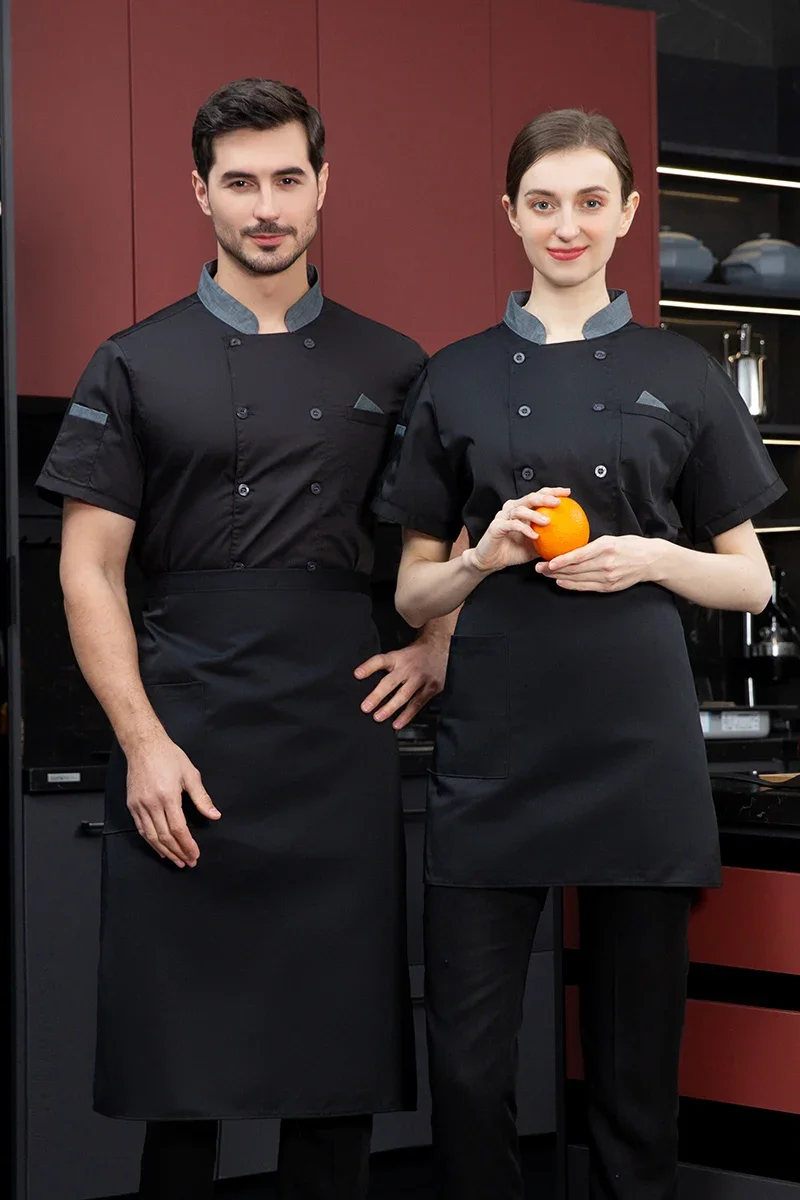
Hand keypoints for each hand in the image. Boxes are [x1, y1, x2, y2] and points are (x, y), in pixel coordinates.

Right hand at [126, 733, 220, 867]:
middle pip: (165, 836)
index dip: (187, 845)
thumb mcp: (190, 774)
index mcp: (168, 796)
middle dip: (178, 852)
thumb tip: (214, 815)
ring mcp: (139, 805)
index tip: (195, 855)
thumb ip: (202, 798)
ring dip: (165, 851)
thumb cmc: (168, 756)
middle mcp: (152, 803)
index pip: (179, 829)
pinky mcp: (132, 805)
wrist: (144, 745)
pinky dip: (151, 842)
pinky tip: (160, 849)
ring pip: (151, 837)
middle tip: (188, 862)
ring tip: (176, 860)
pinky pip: (141, 829)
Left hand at [355, 634, 449, 728]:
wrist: (440, 647)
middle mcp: (408, 668)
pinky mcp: (431, 688)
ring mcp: (420, 678)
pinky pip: (417, 704)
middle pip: (390, 682)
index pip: (380, 660)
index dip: (368, 667)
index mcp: (398, 658)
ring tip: (378, 717)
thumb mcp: (400, 653)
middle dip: (377, 695)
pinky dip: (407, 715)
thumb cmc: (416, 654)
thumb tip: (364, 678)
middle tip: (366, 707)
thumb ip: (386, 665)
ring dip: (390, 708)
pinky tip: (398, 723)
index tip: (357, 675)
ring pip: (404, 695)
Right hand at [467, 488, 570, 573]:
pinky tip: (535, 535)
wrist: (491, 561)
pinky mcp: (496, 527)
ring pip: (520, 510)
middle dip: (545, 497)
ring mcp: (503, 517)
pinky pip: (512, 525)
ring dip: (535, 514)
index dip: (552, 492)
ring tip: (548, 521)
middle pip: (530, 498)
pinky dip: (524, 529)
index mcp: (522, 509)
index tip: (567, 493)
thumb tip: (571, 538)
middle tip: (558, 502)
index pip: (538, 495)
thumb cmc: (513, 551)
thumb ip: (550, 538)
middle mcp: (512, 509)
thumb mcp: (537, 545)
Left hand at [535, 534, 663, 591]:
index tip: (547, 561)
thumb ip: (593, 545)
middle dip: (554, 569)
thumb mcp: (611, 539)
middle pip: (574, 569)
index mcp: (606, 547)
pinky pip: (586, 587)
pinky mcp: (609, 587)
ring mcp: (607, 577)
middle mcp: (606, 563)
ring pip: (578, 578)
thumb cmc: (631, 546)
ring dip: (559, 577)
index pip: (578, 556)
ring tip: (545, 574)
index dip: (561, 561)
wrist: (651, 560)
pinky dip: (571, 585)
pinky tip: (560, 581)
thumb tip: (571, 547)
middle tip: (539, 568)